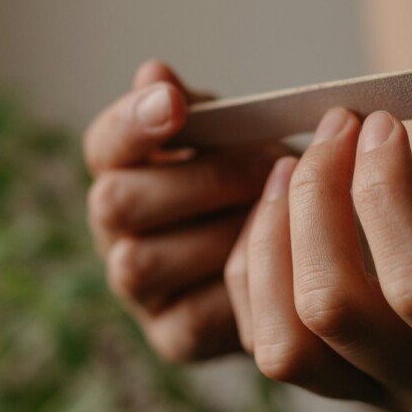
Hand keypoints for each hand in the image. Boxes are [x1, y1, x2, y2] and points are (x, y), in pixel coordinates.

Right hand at [84, 60, 288, 361]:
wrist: (307, 254)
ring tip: (281, 216)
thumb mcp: (242, 135)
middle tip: (268, 166)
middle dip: (198, 180)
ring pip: (144, 262)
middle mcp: (115, 230)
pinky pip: (191, 315)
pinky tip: (279, 266)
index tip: (175, 104)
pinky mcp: (172, 337)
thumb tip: (153, 75)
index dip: (133, 123)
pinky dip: (236, 289)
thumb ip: (203, 112)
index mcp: (123, 168)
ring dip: (219, 233)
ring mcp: (137, 289)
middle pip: (116, 203)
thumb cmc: (265, 181)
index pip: (104, 142)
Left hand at [224, 107, 411, 411]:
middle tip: (337, 124)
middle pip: (336, 309)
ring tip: (297, 160)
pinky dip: (255, 259)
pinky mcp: (328, 384)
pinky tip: (282, 203)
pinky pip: (259, 336)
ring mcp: (370, 398)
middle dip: (319, 199)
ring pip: (283, 339)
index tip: (386, 121)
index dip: (388, 196)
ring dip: (275, 232)